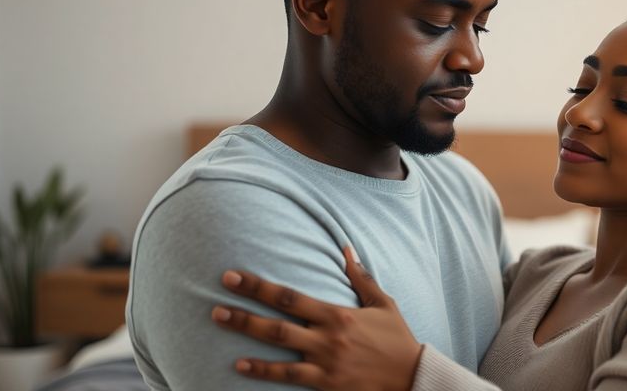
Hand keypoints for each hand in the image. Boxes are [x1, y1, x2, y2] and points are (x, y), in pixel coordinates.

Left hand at [211, 247, 422, 390]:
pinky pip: (289, 377)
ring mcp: (325, 362)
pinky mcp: (326, 383)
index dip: (259, 287)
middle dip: (244, 311)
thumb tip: (345, 248)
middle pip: (277, 322)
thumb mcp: (383, 303)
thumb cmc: (397, 338)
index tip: (234, 277)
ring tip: (221, 324)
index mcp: (338, 314)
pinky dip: (263, 372)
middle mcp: (327, 337)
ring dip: (247, 337)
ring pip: (278, 348)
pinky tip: (240, 366)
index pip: (290, 297)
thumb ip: (360, 277)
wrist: (411, 377)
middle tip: (215, 302)